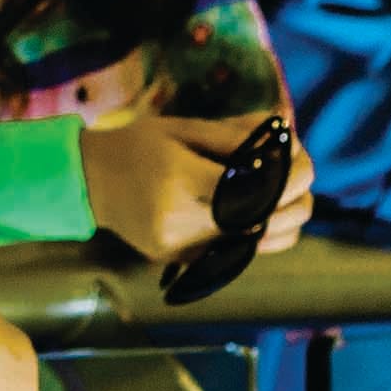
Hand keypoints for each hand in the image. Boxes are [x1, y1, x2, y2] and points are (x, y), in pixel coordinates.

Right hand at [80, 115, 316, 262]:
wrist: (90, 182)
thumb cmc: (137, 146)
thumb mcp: (184, 128)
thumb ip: (236, 135)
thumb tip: (287, 137)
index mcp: (182, 181)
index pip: (258, 187)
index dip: (293, 174)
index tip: (300, 158)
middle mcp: (183, 222)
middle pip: (269, 221)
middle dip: (298, 197)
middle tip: (297, 172)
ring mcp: (184, 248)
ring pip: (262, 243)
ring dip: (285, 219)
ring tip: (280, 193)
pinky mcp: (184, 262)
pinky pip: (238, 250)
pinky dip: (257, 230)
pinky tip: (252, 211)